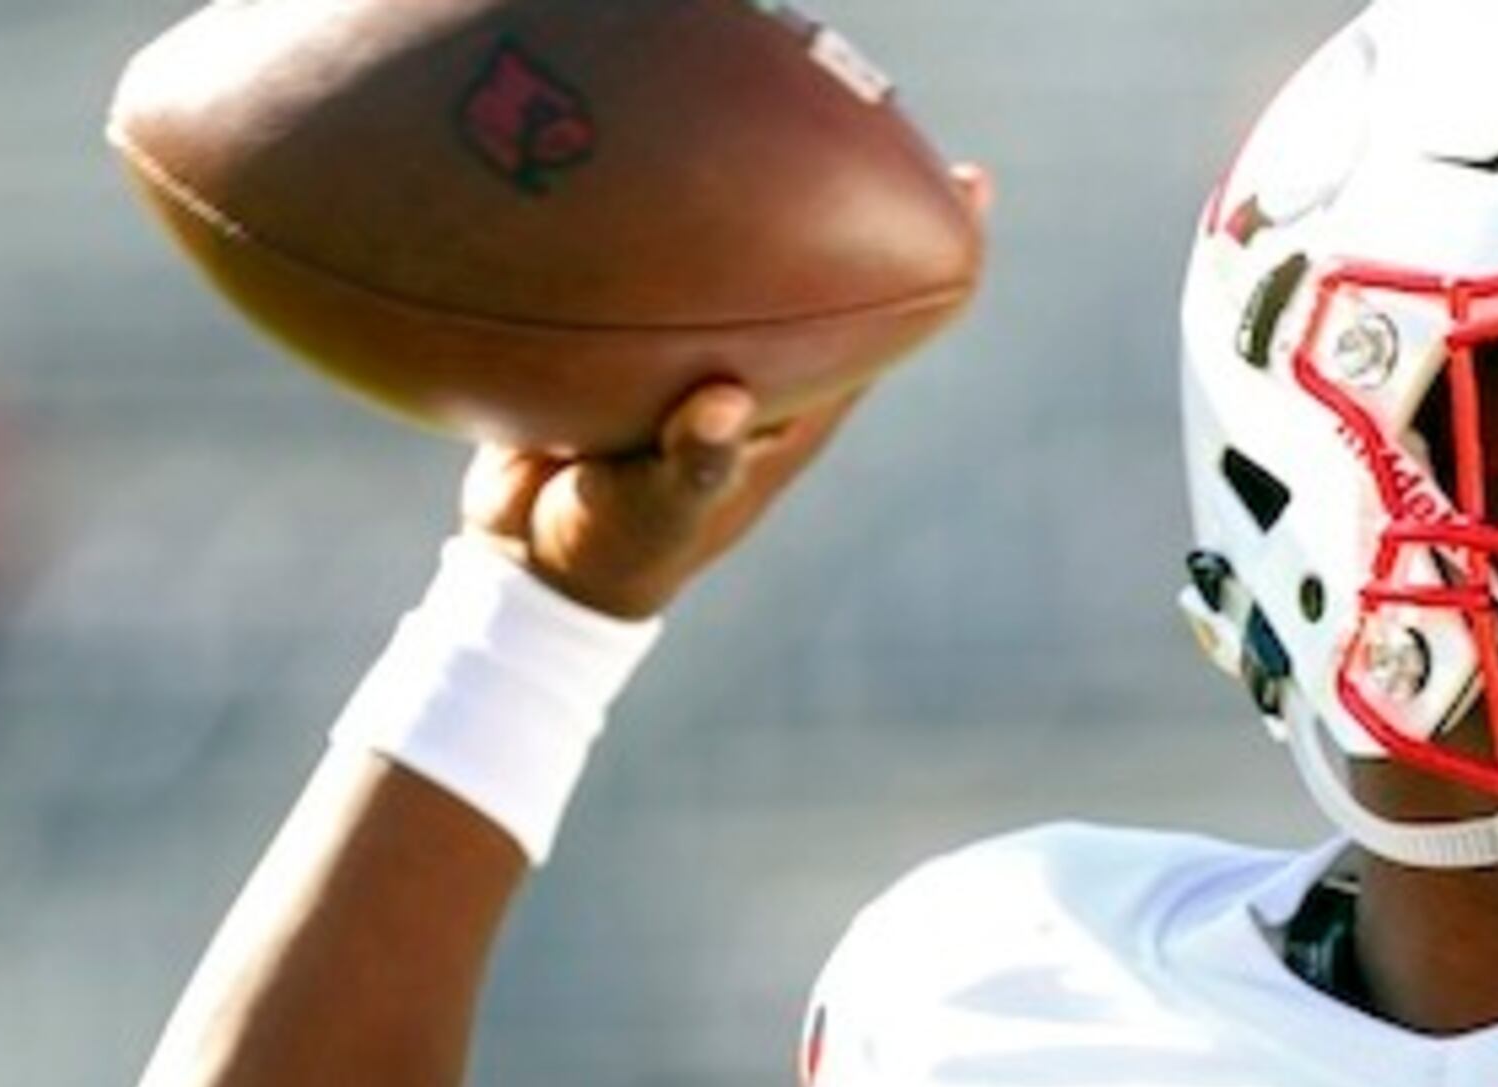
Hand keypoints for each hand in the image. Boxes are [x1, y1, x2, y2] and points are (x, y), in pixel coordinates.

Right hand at [463, 164, 990, 619]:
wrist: (530, 556)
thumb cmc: (617, 547)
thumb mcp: (657, 511)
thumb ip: (691, 461)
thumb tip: (720, 402)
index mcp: (787, 413)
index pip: (873, 324)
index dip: (921, 264)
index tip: (967, 192)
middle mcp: (753, 373)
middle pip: (819, 274)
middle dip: (849, 206)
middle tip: (883, 126)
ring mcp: (692, 353)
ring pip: (739, 262)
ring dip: (755, 198)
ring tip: (775, 120)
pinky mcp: (627, 340)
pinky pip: (658, 267)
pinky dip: (663, 219)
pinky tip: (650, 154)